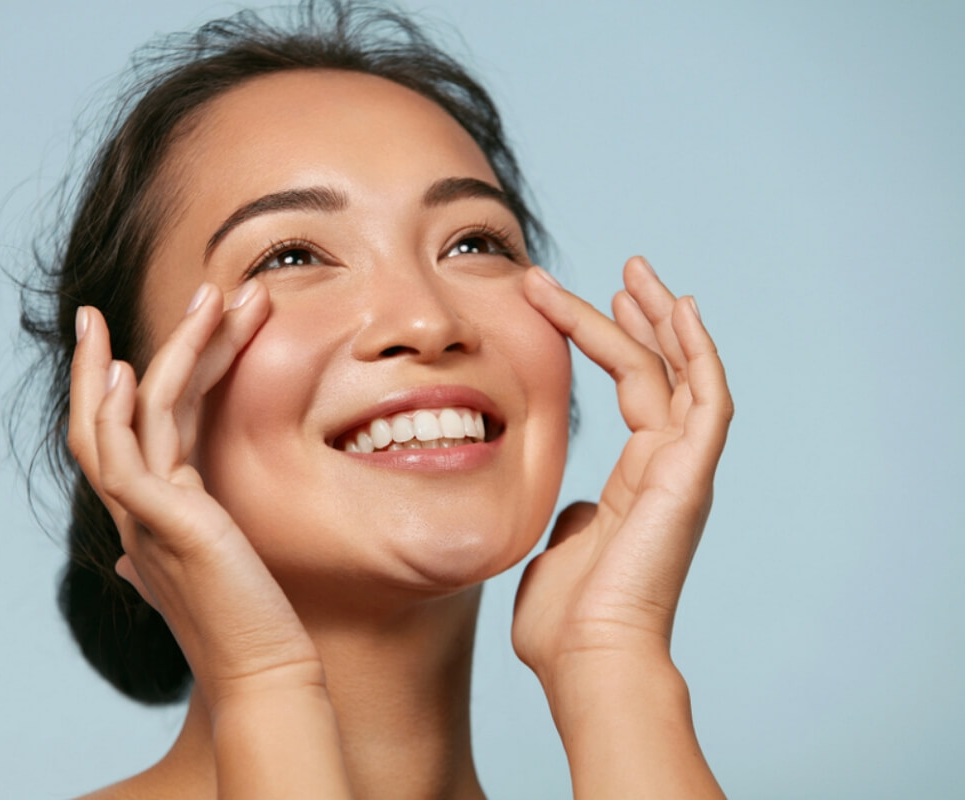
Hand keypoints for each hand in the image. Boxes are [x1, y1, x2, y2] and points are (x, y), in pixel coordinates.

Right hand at [68, 281, 322, 704]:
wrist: (265, 675)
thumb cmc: (245, 625)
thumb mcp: (206, 572)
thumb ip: (175, 547)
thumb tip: (134, 558)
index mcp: (149, 513)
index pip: (126, 432)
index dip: (124, 382)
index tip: (130, 338)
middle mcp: (136, 511)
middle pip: (109, 416)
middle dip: (108, 356)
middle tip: (113, 304)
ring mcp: (143, 518)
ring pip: (127, 418)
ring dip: (163, 351)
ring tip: (204, 295)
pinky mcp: (163, 526)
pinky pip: (126, 458)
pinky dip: (121, 412)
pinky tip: (133, 372)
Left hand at [512, 257, 732, 678]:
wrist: (587, 659)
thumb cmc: (566, 621)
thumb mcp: (560, 549)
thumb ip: (573, 518)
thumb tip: (575, 506)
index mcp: (636, 481)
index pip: (633, 390)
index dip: (609, 341)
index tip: (576, 301)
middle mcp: (666, 468)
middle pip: (663, 372)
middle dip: (642, 316)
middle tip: (626, 270)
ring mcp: (682, 471)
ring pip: (682, 374)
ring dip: (662, 319)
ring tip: (637, 271)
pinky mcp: (690, 476)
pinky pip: (706, 400)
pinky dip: (698, 353)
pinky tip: (679, 309)